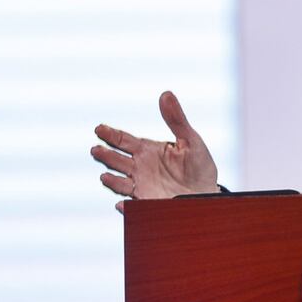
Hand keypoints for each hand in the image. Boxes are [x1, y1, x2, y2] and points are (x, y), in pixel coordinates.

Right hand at [91, 91, 218, 211]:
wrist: (206, 193)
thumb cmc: (199, 166)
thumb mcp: (190, 140)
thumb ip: (176, 119)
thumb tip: (166, 94)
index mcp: (149, 151)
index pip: (125, 140)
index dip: (111, 134)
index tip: (99, 128)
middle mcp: (141, 168)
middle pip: (118, 160)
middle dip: (106, 156)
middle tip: (96, 149)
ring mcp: (142, 186)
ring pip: (121, 182)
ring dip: (112, 180)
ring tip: (105, 176)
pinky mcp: (148, 203)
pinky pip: (134, 207)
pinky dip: (127, 207)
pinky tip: (123, 204)